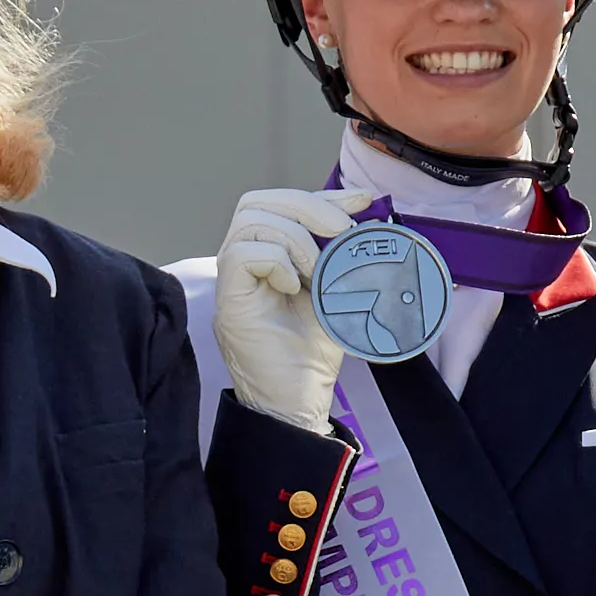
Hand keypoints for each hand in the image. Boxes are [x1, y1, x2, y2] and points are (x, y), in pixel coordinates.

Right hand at [213, 187, 361, 432]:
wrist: (299, 399)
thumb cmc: (314, 353)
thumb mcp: (338, 291)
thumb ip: (343, 254)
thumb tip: (368, 214)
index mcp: (268, 256)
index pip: (282, 204)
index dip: (320, 196)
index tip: (361, 201)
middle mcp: (244, 262)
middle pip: (258, 202)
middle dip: (306, 206)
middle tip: (342, 231)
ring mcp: (232, 280)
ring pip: (250, 221)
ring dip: (295, 238)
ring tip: (318, 271)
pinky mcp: (227, 299)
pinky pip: (243, 253)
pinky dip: (277, 262)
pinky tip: (295, 287)